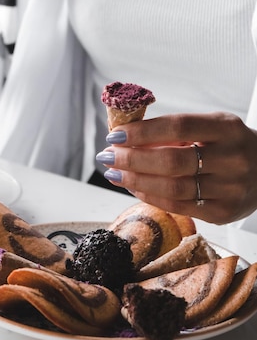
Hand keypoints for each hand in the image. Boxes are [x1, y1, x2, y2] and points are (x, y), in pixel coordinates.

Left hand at [95, 112, 256, 224]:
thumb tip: (125, 136)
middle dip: (132, 158)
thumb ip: (174, 131)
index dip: (143, 131)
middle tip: (107, 155)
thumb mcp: (211, 127)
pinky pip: (179, 205)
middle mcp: (232, 158)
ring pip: (172, 187)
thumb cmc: (228, 145)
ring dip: (135, 180)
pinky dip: (151, 196)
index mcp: (227, 128)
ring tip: (114, 172)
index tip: (115, 134)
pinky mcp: (224, 212)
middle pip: (172, 160)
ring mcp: (231, 188)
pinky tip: (134, 187)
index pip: (178, 127)